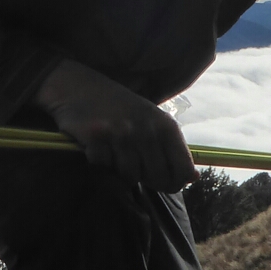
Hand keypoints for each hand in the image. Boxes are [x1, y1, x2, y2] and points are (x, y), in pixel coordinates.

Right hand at [33, 59, 197, 192]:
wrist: (77, 86)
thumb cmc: (119, 107)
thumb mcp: (152, 121)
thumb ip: (172, 149)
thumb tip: (193, 177)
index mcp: (166, 125)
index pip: (182, 169)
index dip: (175, 182)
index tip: (164, 183)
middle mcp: (146, 129)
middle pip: (157, 178)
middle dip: (146, 179)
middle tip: (134, 164)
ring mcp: (121, 133)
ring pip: (129, 176)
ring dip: (121, 169)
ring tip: (114, 151)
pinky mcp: (96, 137)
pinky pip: (103, 167)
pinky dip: (99, 161)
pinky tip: (98, 146)